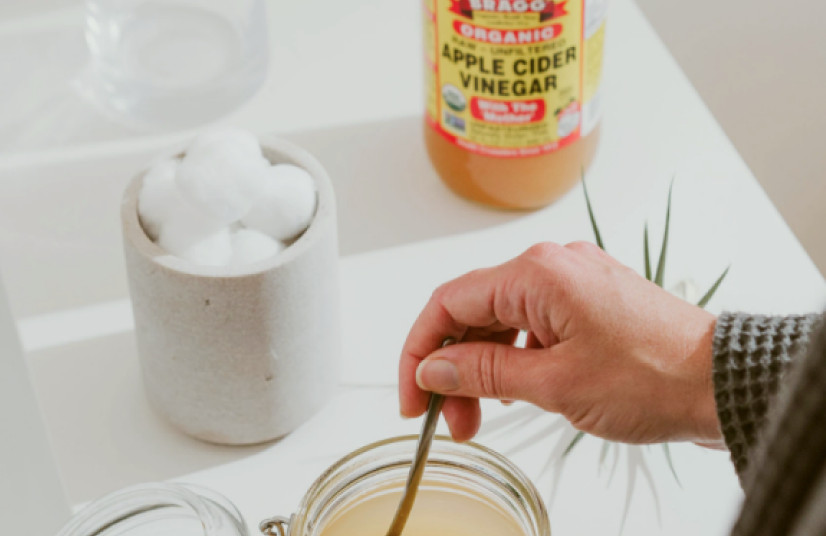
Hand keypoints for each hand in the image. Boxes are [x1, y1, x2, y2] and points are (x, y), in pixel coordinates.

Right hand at [399, 242, 721, 445]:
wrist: (720, 382)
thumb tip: (433, 369)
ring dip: (484, 366)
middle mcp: (551, 264)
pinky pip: (532, 320)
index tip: (413, 397)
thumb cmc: (653, 378)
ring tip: (481, 416)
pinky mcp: (588, 297)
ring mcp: (572, 279)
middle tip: (451, 420)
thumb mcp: (554, 384)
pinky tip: (515, 389)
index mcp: (537, 274)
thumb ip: (483, 373)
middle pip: (474, 311)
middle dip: (454, 367)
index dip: (420, 352)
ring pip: (502, 318)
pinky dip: (514, 355)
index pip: (449, 303)